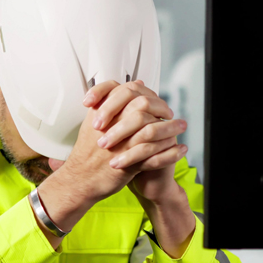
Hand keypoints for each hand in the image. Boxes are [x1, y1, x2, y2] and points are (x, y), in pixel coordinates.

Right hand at [34, 80, 192, 253]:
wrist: (80, 180)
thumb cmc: (88, 152)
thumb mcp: (95, 120)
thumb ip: (114, 102)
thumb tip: (137, 83)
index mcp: (102, 114)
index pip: (128, 92)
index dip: (147, 94)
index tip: (156, 100)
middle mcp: (111, 127)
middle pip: (142, 106)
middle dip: (161, 107)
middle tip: (170, 112)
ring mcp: (120, 145)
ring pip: (151, 130)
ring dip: (171, 128)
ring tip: (182, 126)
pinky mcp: (128, 164)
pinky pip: (155, 156)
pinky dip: (170, 153)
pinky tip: (181, 149)